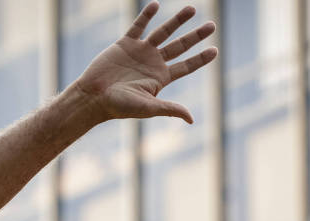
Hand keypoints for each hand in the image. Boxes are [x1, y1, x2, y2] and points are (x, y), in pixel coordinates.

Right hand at [73, 1, 216, 123]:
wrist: (94, 97)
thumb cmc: (120, 106)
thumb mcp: (148, 108)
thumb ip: (170, 109)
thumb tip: (191, 119)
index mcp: (161, 78)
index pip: (186, 66)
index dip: (200, 59)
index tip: (215, 50)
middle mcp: (153, 63)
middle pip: (180, 46)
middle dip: (196, 36)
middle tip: (212, 25)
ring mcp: (140, 52)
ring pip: (163, 32)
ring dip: (177, 21)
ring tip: (192, 9)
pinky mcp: (125, 44)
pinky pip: (138, 26)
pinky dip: (146, 16)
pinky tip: (156, 4)